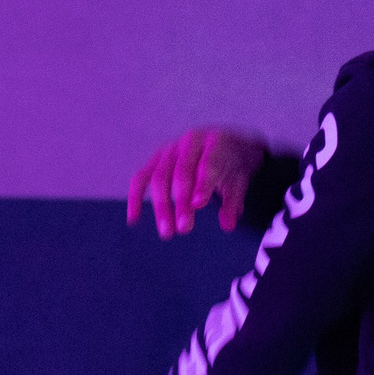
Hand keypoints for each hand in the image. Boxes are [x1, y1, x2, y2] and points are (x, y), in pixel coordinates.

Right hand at [128, 125, 269, 238]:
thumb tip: (227, 225)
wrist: (223, 141)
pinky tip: (134, 219)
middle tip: (184, 228)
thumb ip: (233, 201)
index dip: (201, 185)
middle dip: (180, 202)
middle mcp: (189, 142)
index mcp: (215, 142)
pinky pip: (141, 178)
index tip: (197, 205)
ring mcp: (169, 149)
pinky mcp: (155, 158)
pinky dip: (135, 197)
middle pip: (181, 173)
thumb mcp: (239, 179)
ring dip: (161, 207)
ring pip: (159, 177)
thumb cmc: (231, 162)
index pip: (208, 164)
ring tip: (167, 232)